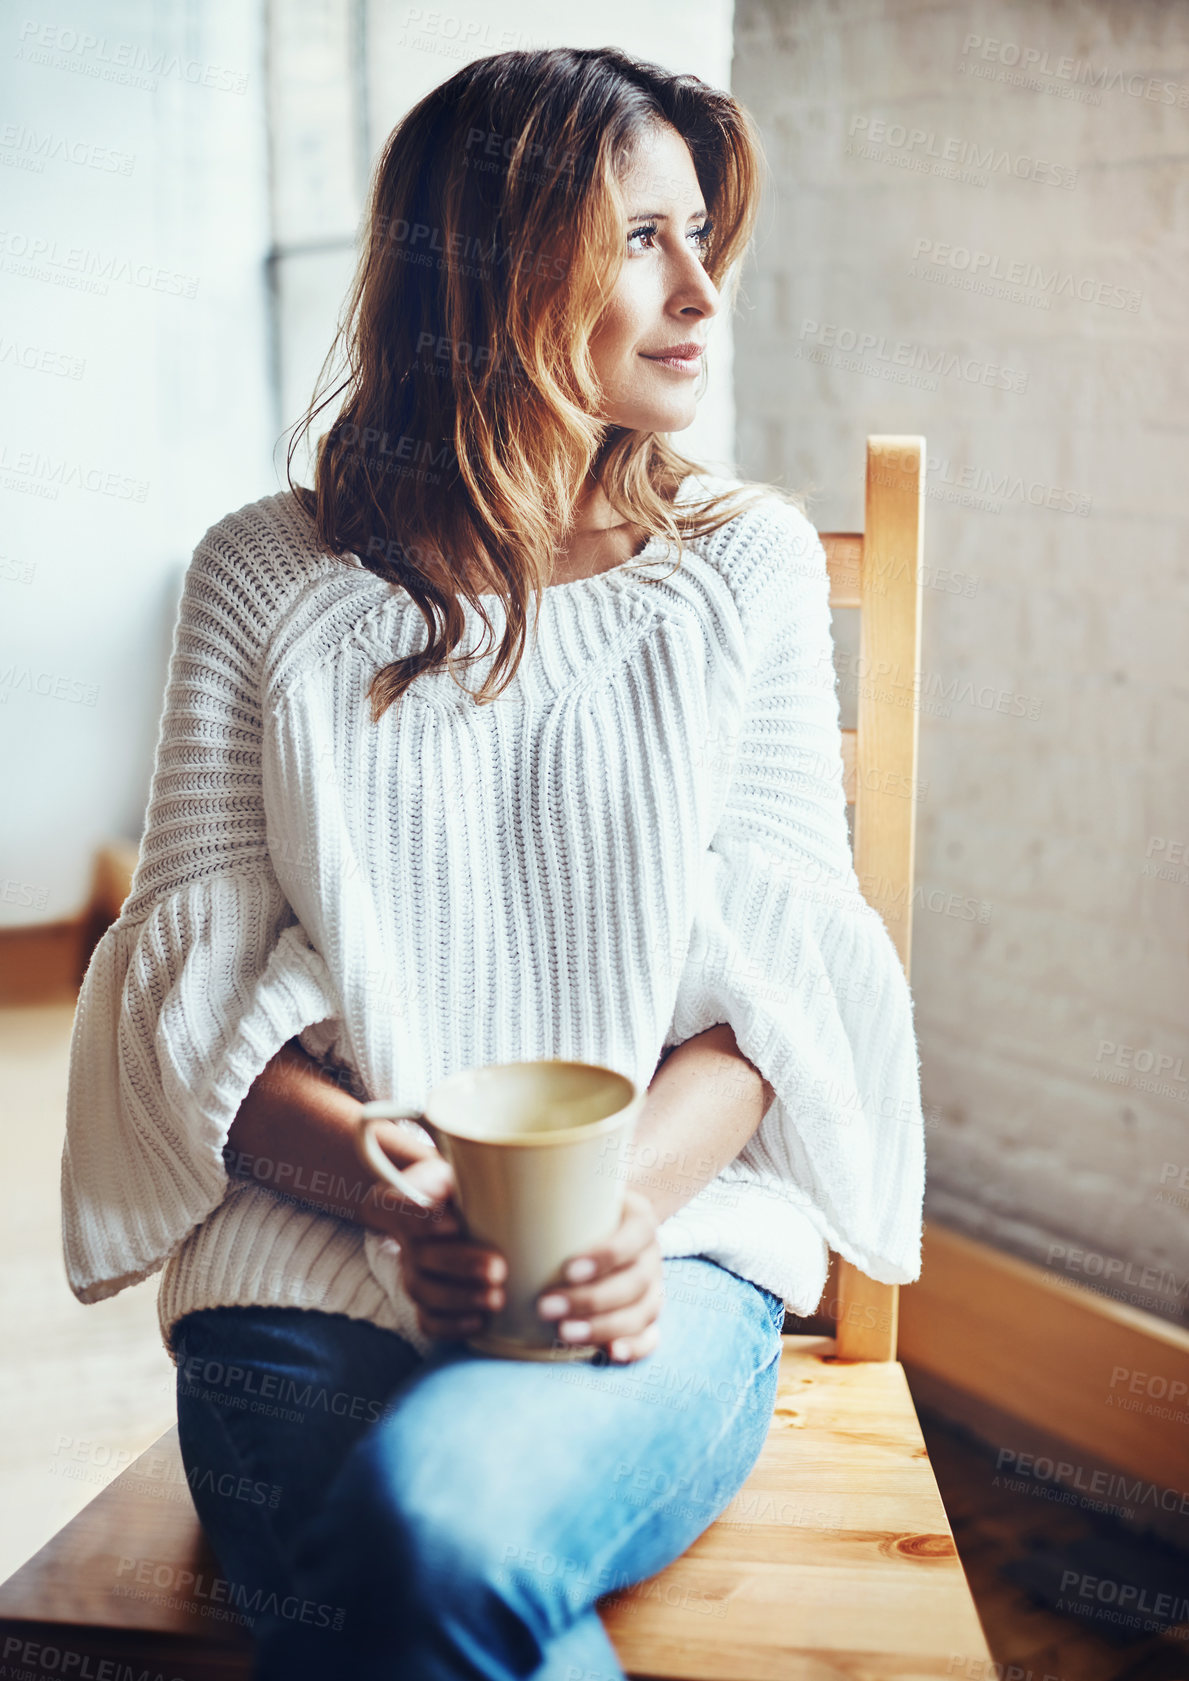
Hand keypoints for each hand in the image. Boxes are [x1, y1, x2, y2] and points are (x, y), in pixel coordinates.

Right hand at [359, 1118, 507, 1342]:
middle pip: (418, 1255)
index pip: (392, 1204)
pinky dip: (453, 1325)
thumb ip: (478, 1149)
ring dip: (460, 1299)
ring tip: (498, 1298)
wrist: (477, 1196)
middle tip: (499, 1267)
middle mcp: (405, 1234)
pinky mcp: (430, 1298)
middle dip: (458, 1265)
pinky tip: (483, 1322)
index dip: (417, 1217)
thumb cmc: (480, 1173)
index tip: (452, 1219)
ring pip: (423, 1290)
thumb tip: (507, 1145)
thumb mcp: (474, 1156)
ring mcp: (415, 1267)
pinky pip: (428, 1319)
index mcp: (408, 1194)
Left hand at [536, 1190, 662, 1362]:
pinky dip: (636, 1347)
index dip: (605, 1257)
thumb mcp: (572, 1194)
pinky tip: (609, 1354)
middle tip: (545, 1307)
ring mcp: (653, 1287)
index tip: (566, 1270)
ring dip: (603, 1327)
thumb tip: (493, 1217)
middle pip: (634, 1282)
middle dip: (591, 1300)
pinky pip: (652, 1336)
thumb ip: (546, 1198)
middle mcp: (651, 1254)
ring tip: (563, 1333)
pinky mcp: (648, 1314)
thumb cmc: (577, 1209)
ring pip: (642, 1312)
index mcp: (639, 1220)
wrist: (606, 1222)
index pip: (632, 1238)